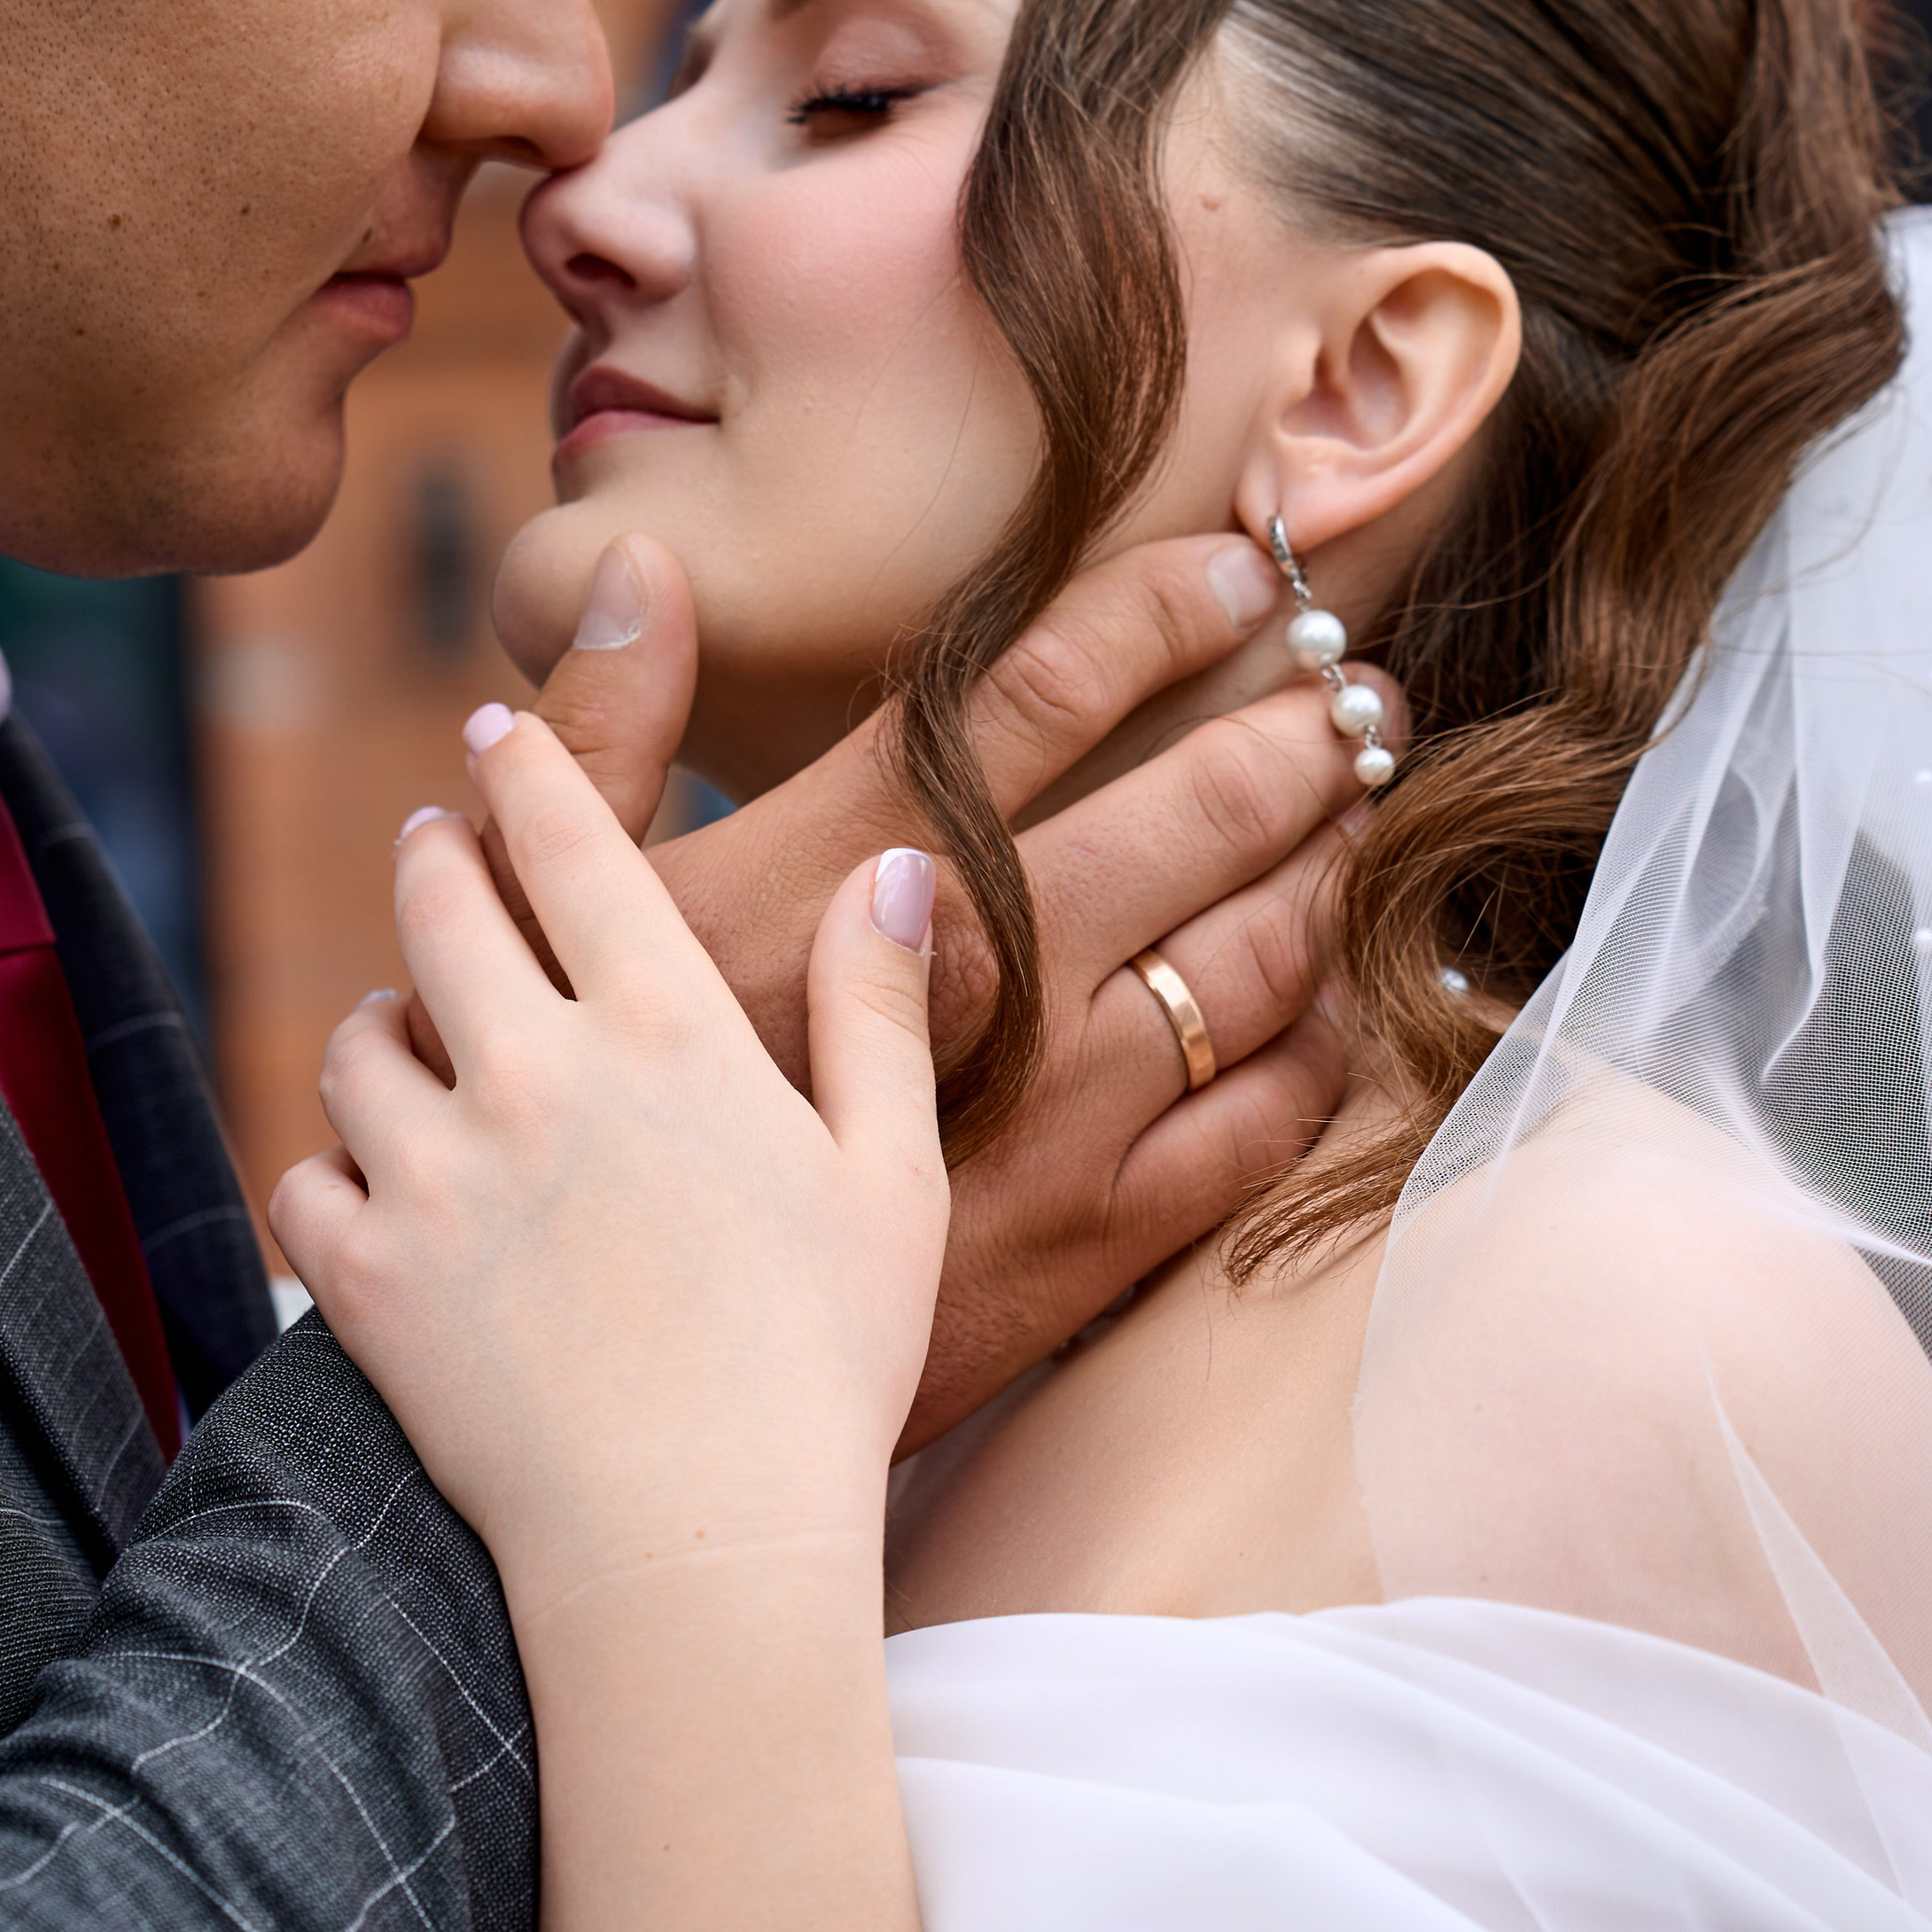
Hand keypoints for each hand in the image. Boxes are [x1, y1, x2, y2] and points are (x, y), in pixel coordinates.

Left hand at [273, 714, 947, 1635]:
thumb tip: (893, 867)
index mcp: (666, 1033)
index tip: (492, 733)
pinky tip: (367, 1182)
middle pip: (437, 912)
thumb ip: (878, 1007)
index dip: (523, 771)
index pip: (569, 845)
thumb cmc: (823, 1371)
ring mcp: (434, 1175)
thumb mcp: (891, 1179)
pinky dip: (329, 1172)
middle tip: (435, 845)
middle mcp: (532, 1075)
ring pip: (354, 1044)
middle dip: (434, 860)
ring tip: (400, 1033)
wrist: (697, 1552)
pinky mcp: (366, 1279)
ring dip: (377, 1025)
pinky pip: (306, 1181)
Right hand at [529, 530, 1373, 1449]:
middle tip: (1362, 688)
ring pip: (1253, 957)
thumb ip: (610, 732)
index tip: (1246, 567)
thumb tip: (638, 560)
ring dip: (1330, 869)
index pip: (1046, 693)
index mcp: (863, 873)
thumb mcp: (562, 912)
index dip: (1166, 612)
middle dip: (1297, 734)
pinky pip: (1263, 1121)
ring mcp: (1060, 1112)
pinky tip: (1336, 996)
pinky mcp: (1100, 1236)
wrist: (637, 1370)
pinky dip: (1319, 1045)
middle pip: (1193, 812)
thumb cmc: (590, 1117)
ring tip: (1369, 810)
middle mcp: (988, 976)